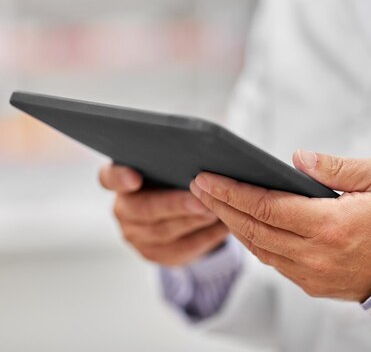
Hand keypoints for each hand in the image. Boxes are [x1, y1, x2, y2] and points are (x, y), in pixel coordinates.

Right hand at [99, 163, 228, 265]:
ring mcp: (135, 234)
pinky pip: (180, 248)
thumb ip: (178, 160)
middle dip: (174, 204)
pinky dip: (205, 237)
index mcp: (121, 179)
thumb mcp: (174, 166)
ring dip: (193, 221)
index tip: (135, 178)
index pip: (109, 177)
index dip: (120, 178)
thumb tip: (203, 154)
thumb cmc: (177, 179)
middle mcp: (123, 209)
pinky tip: (223, 227)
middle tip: (200, 200)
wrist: (181, 213)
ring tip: (216, 211)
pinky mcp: (154, 253)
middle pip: (143, 209)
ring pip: (163, 231)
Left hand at [190, 150, 370, 301]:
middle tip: (197, 186)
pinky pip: (275, 263)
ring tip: (214, 202)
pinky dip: (255, 243)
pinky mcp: (315, 286)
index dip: (232, 191)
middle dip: (221, 206)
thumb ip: (337, 166)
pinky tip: (245, 225)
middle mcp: (317, 255)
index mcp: (331, 225)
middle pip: (254, 229)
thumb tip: (297, 158)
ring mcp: (314, 275)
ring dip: (233, 225)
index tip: (207, 177)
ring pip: (260, 249)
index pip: (267, 207)